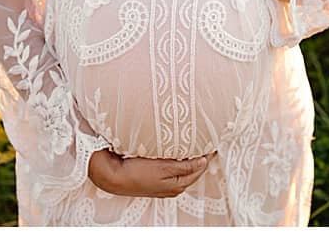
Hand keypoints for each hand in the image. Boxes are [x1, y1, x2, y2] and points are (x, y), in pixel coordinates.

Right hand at [88, 149, 213, 197]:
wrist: (115, 177)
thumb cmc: (137, 171)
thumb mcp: (163, 167)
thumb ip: (184, 166)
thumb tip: (203, 162)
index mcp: (178, 184)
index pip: (199, 169)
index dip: (206, 156)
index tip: (213, 143)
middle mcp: (173, 187)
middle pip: (191, 170)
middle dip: (199, 158)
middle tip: (204, 141)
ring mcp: (164, 185)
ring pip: (181, 169)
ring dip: (187, 158)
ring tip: (192, 143)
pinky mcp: (155, 180)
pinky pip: (171, 169)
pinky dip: (176, 160)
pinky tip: (173, 151)